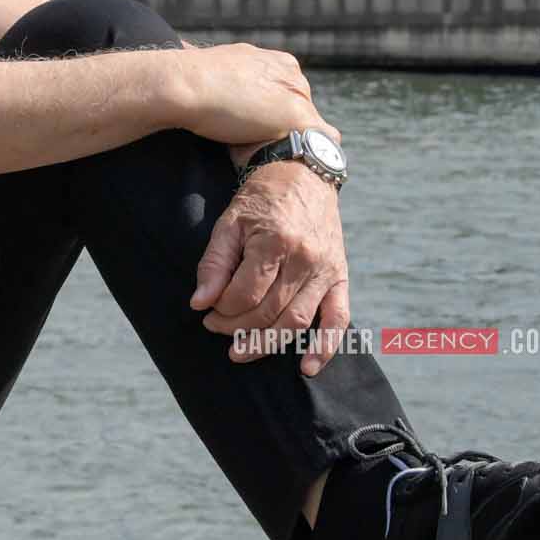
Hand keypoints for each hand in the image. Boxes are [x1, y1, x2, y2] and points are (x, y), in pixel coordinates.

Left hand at [174, 44, 326, 145]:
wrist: (173, 89)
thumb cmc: (231, 103)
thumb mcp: (288, 116)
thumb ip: (316, 126)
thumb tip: (332, 139)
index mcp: (289, 67)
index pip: (307, 110)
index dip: (296, 135)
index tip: (280, 151)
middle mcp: (264, 59)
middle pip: (278, 104)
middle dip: (271, 127)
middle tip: (254, 147)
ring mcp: (233, 63)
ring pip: (250, 103)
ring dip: (246, 122)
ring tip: (230, 136)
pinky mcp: (204, 71)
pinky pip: (224, 99)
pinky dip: (223, 114)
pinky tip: (212, 123)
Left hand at [190, 162, 351, 376]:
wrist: (303, 172)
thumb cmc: (262, 198)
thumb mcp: (229, 221)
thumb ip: (214, 263)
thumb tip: (199, 302)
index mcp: (276, 241)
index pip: (244, 293)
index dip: (221, 309)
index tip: (206, 310)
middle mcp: (305, 258)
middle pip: (268, 311)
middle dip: (236, 327)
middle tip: (216, 328)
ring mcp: (326, 270)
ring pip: (296, 321)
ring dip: (267, 342)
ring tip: (240, 351)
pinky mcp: (340, 276)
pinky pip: (339, 319)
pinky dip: (326, 347)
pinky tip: (306, 367)